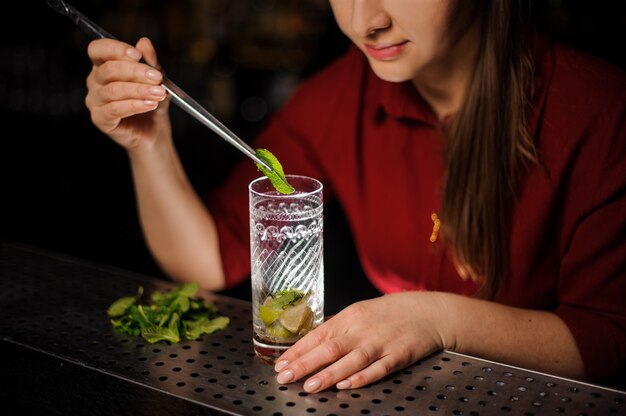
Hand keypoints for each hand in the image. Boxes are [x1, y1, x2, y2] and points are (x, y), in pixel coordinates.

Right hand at [85, 37, 170, 151]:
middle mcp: (95, 81)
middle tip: (157, 78)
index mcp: (104, 66)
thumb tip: (144, 42)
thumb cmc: (152, 102)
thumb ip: (149, 61)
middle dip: (136, 72)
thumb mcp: (156, 79)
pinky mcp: (100, 119)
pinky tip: (150, 104)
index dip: (116, 49)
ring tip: (159, 93)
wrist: (155, 131)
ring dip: (139, 90)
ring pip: (113, 90)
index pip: (98, 49)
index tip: (138, 55)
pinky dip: (135, 105)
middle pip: (108, 69)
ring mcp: (95, 101)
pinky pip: (114, 109)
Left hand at [274, 291, 448, 392]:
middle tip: (285, 377)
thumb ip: (337, 327)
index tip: (281, 364)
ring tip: (310, 386)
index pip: (318, 334)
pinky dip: (363, 377)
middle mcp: (362, 329)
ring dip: (329, 374)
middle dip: (305, 364)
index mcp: (350, 317)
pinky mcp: (398, 356)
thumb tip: (312, 340)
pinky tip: (347, 385)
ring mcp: (381, 343)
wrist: (428, 312)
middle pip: (330, 347)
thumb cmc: (391, 313)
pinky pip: (378, 368)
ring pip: (351, 360)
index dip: (298, 350)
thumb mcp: (360, 312)